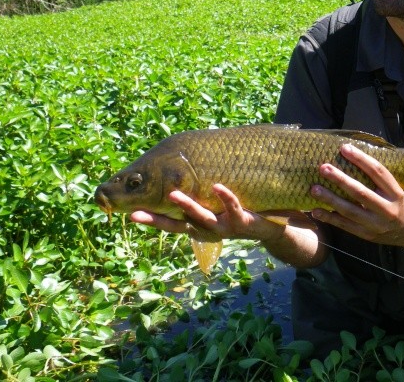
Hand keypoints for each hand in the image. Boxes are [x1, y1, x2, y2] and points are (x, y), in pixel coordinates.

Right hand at [130, 185, 284, 242]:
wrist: (273, 228)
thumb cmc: (240, 213)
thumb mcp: (216, 207)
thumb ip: (199, 196)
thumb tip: (175, 174)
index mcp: (198, 225)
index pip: (170, 223)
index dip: (150, 220)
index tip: (130, 214)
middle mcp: (208, 229)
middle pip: (179, 224)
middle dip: (158, 219)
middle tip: (136, 212)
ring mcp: (225, 227)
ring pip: (202, 217)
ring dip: (187, 206)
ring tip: (172, 194)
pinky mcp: (243, 221)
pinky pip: (233, 207)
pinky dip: (225, 197)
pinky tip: (217, 186)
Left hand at [310, 144, 403, 248]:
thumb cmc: (393, 202)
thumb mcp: (393, 189)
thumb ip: (376, 177)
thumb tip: (350, 153)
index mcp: (395, 193)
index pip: (378, 172)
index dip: (361, 159)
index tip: (344, 148)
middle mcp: (387, 209)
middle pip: (361, 192)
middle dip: (340, 179)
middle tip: (323, 168)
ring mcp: (376, 224)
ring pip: (350, 211)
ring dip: (330, 199)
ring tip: (314, 189)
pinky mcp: (366, 235)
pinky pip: (344, 226)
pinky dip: (329, 218)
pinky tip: (316, 211)